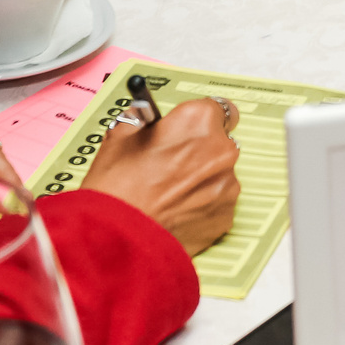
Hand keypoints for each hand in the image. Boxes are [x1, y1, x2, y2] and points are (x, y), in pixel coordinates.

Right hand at [85, 97, 242, 254]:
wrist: (118, 237)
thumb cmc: (117, 186)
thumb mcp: (121, 134)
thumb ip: (144, 118)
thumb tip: (148, 116)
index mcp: (198, 121)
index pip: (219, 108)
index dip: (201, 119)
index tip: (192, 128)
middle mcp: (221, 150)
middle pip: (221, 142)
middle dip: (201, 149)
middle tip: (172, 163)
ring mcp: (227, 186)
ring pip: (220, 174)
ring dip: (202, 178)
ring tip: (170, 192)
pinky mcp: (226, 216)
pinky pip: (218, 203)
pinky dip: (202, 205)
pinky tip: (176, 210)